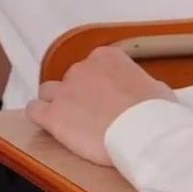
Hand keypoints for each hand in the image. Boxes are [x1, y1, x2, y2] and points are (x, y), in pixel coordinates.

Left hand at [25, 47, 175, 165]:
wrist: (145, 133)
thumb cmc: (157, 114)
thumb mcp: (157, 90)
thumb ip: (141, 84)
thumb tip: (141, 91)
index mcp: (106, 57)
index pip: (93, 66)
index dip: (100, 86)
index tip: (108, 100)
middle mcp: (81, 68)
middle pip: (72, 80)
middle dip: (80, 96)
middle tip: (94, 116)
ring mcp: (65, 90)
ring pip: (48, 91)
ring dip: (57, 103)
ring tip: (71, 122)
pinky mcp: (53, 114)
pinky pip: (34, 109)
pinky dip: (40, 116)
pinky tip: (50, 125)